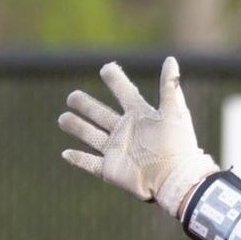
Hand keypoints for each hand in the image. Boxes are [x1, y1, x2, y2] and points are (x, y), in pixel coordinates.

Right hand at [59, 56, 218, 218]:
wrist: (176, 179)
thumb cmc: (178, 145)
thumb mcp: (175, 112)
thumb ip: (170, 86)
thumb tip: (171, 60)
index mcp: (141, 116)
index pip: (125, 93)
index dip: (116, 80)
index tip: (106, 68)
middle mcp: (127, 132)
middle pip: (101, 114)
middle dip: (85, 105)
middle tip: (72, 96)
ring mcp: (118, 151)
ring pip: (91, 136)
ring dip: (77, 127)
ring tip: (62, 118)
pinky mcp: (111, 170)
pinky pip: (91, 164)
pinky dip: (78, 159)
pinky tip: (65, 153)